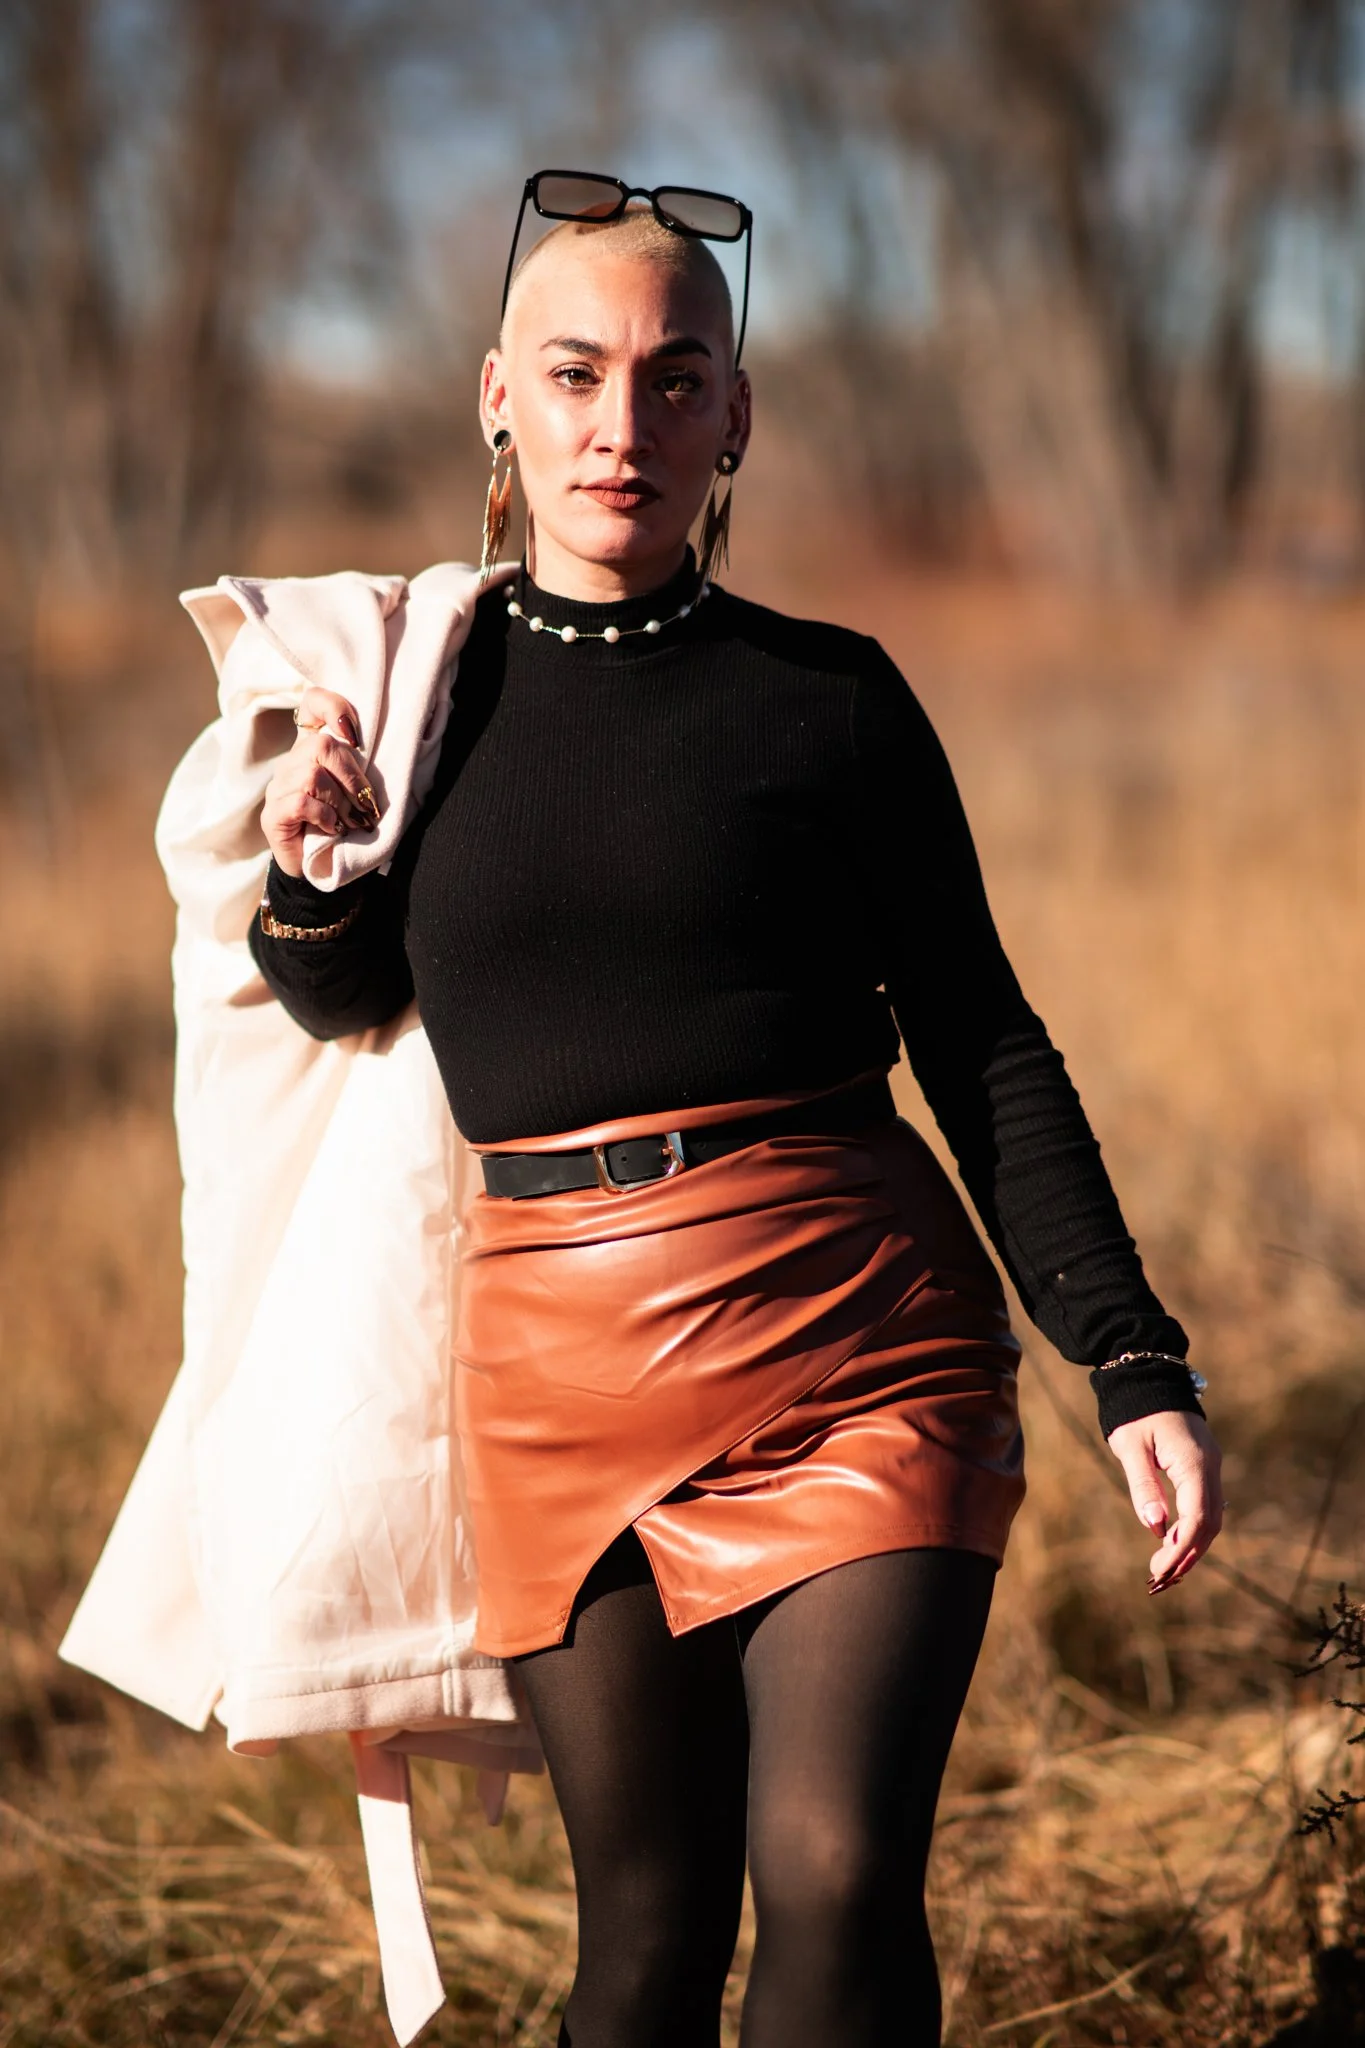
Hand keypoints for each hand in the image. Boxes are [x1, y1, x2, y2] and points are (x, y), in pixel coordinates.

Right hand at [261, 686, 381, 876]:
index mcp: (313, 751)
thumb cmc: (347, 828)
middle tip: (367, 806)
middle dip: (353, 777)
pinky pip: (301, 802)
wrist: (322, 870)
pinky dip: (325, 817)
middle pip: (320, 746)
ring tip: (351, 822)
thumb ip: (364, 769)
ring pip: (312, 776)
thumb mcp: (360, 793)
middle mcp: (292, 764)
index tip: (355, 735)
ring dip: (341, 803)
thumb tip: (390, 749)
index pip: (312, 704)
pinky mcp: (272, 815)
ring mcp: (278, 789)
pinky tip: (332, 829)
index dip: (332, 707)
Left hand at [1107, 1409, 1222, 1591]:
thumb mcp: (1130, 1447)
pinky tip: (1171, 1543)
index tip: (1160, 1570)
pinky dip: (1193, 1529)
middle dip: (1188, 1555)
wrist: (1149, 1380)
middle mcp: (1211, 1467)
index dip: (1182, 1548)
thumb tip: (1155, 1527)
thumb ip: (1143, 1485)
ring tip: (1164, 1569)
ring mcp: (1212, 1468)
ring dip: (1191, 1546)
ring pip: (1211, 1518)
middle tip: (1159, 1578)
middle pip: (1210, 1523)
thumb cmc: (1135, 1413)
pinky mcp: (1205, 1468)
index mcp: (1194, 1462)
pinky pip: (1206, 1507)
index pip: (1197, 1516)